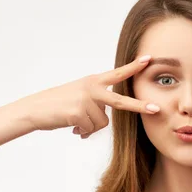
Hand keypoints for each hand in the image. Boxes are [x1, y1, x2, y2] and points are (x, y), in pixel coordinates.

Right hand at [21, 55, 159, 137]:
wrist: (34, 109)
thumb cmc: (58, 105)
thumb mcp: (79, 96)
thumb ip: (96, 103)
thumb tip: (101, 123)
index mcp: (93, 81)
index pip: (117, 73)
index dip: (134, 67)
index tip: (149, 59)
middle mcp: (92, 88)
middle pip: (120, 100)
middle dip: (139, 106)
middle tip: (156, 109)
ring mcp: (86, 100)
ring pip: (101, 123)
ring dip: (89, 126)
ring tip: (75, 121)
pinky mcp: (79, 113)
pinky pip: (90, 129)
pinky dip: (82, 132)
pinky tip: (71, 126)